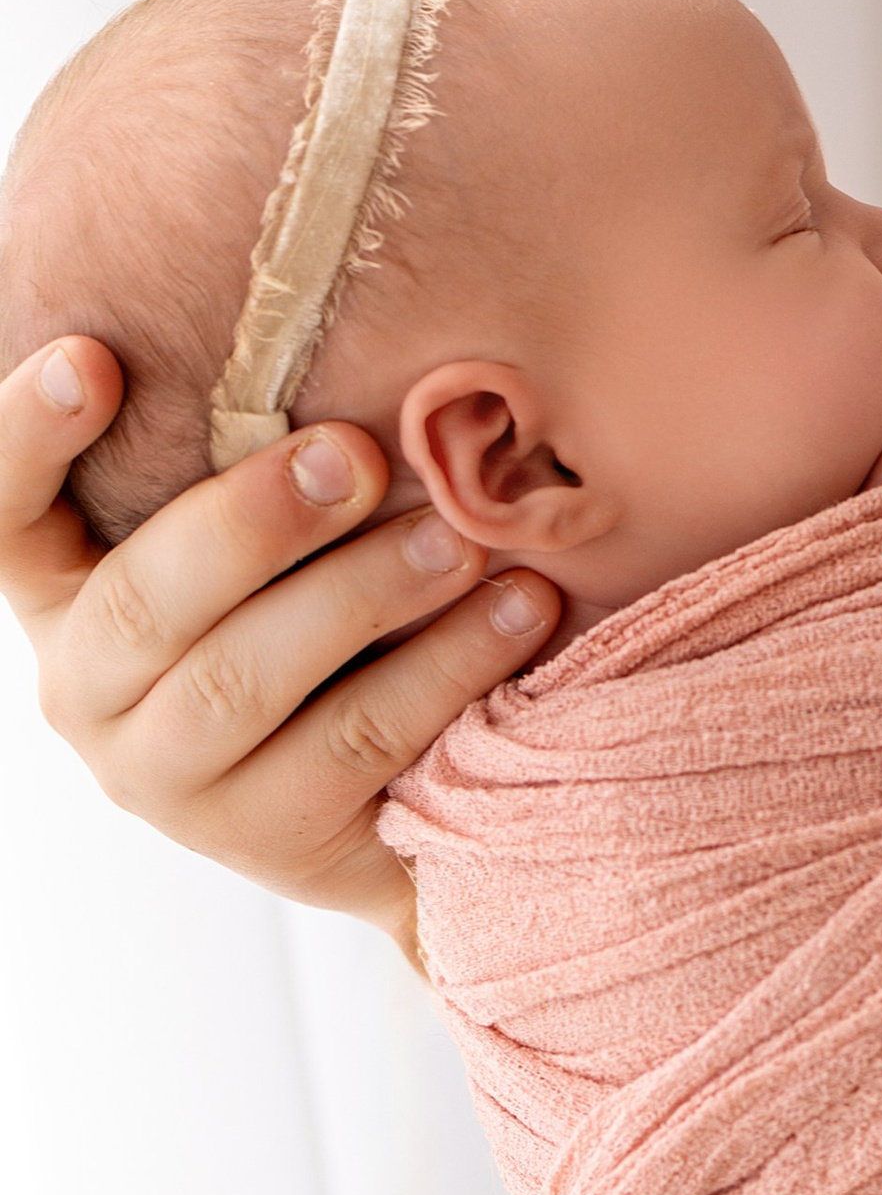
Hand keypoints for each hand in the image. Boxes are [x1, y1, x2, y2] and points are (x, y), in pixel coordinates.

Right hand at [0, 336, 561, 947]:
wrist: (392, 803)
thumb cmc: (322, 618)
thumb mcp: (268, 543)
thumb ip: (260, 467)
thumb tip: (337, 354)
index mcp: (65, 595)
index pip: (6, 515)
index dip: (28, 438)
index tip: (89, 358)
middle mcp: (89, 692)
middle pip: (145, 603)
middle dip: (254, 521)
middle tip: (359, 457)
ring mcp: (167, 781)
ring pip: (246, 679)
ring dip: (365, 594)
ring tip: (462, 540)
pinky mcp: (267, 839)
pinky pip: (354, 741)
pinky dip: (444, 667)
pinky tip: (517, 611)